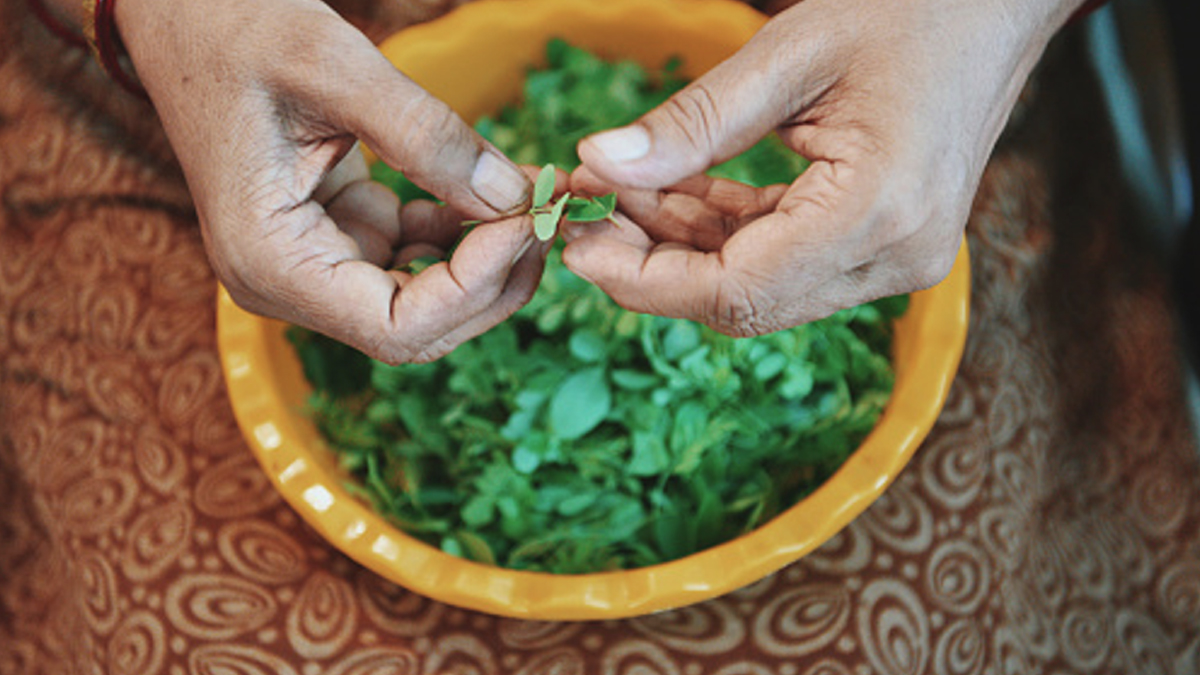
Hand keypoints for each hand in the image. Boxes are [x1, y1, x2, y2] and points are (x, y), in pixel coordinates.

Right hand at [111, 0, 542, 362]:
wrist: (184, 15)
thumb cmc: (234, 28)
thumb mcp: (334, 66)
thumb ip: (426, 137)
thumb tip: (513, 198)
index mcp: (268, 261)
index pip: (396, 327)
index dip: (475, 287)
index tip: (527, 220)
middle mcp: (286, 282)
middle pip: (418, 329)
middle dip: (494, 281)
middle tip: (551, 213)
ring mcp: (313, 263)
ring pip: (424, 300)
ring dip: (487, 259)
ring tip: (536, 195)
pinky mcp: (336, 235)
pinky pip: (413, 257)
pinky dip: (460, 232)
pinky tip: (495, 187)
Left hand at [565, 0, 1082, 335]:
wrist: (995, 12)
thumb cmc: (908, 11)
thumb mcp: (788, 54)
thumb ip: (691, 122)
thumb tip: (596, 164)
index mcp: (879, 212)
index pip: (737, 290)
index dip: (644, 279)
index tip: (577, 243)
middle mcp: (896, 256)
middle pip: (743, 301)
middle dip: (652, 265)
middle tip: (586, 213)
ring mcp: (896, 260)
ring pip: (758, 287)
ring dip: (683, 247)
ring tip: (621, 192)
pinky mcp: (884, 248)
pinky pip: (784, 262)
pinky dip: (724, 233)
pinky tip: (676, 195)